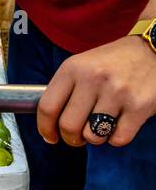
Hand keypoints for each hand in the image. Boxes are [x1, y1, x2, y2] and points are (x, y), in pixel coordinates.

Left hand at [37, 36, 155, 147]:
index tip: (50, 136)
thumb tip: (48, 126)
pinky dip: (116, 138)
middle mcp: (93, 78)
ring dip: (95, 138)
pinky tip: (119, 124)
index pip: (48, 106)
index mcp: (74, 68)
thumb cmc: (114, 62)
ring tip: (101, 126)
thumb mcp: (83, 65)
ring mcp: (117, 92)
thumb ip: (65, 90)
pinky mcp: (139, 106)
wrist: (153, 50)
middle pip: (68, 126)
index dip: (45, 128)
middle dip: (71, 138)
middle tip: (78, 137)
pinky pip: (118, 139)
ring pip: (93, 136)